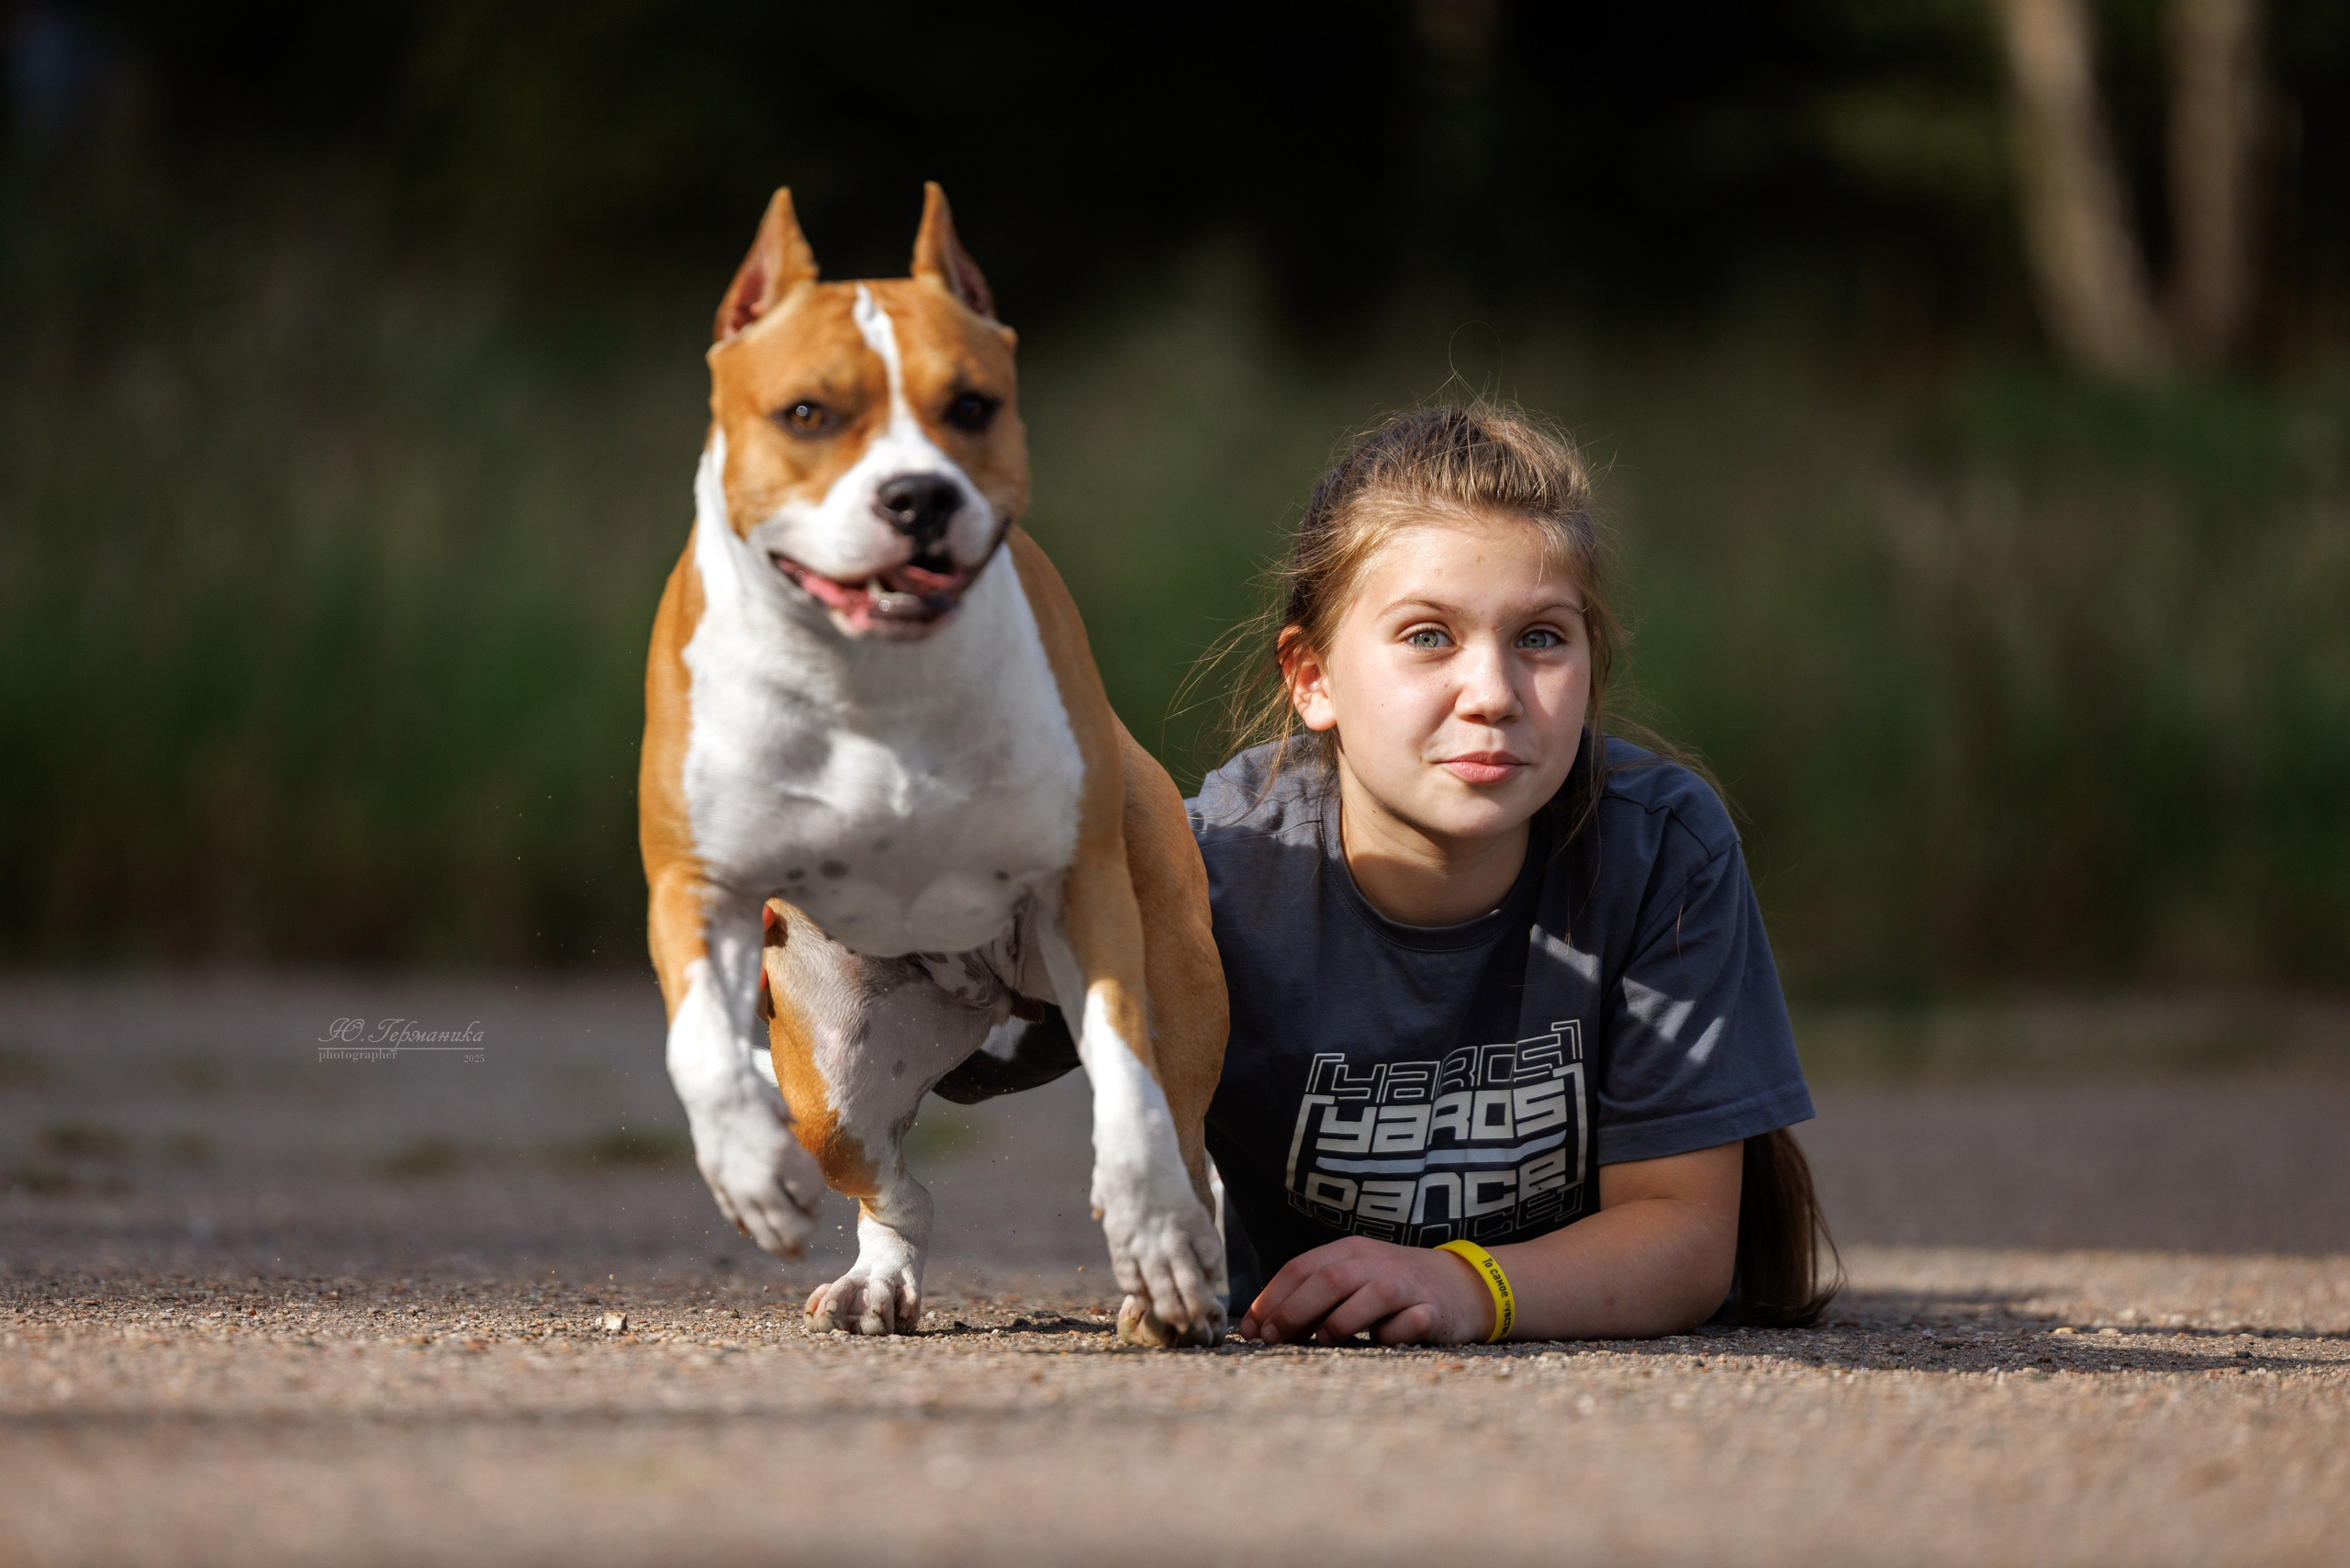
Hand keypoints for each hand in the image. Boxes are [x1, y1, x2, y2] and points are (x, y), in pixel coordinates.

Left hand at [1239, 1235, 1495, 1345]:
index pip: (1301, 1267)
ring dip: (1341, 1320)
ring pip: (1370, 1295)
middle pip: (1330, 1279)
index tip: (1250, 1329)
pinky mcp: (1434, 1310)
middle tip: (1273, 1339)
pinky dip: (1393, 1335)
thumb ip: (1315, 1294)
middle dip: (1295, 1310)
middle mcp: (1376, 1261)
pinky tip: (1382, 1343)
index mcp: (1350, 1250)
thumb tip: (1263, 1326)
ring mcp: (1408, 1284)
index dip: (1272, 1297)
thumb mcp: (1354, 1279)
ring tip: (1322, 1341)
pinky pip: (1410, 1323)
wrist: (1464, 1286)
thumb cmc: (1394, 1288)